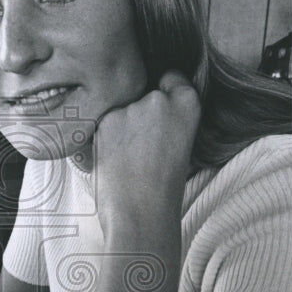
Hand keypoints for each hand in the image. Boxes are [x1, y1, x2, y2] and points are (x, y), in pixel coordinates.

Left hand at [94, 70, 201, 236]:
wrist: (141, 212)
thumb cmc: (164, 188)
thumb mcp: (182, 144)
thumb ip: (170, 119)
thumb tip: (150, 110)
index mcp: (188, 103)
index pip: (171, 79)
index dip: (163, 95)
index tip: (160, 113)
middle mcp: (160, 99)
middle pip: (143, 96)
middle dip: (139, 115)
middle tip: (142, 147)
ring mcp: (131, 109)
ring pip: (121, 110)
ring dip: (120, 127)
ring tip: (128, 159)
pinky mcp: (105, 121)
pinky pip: (103, 124)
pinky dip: (104, 138)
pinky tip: (114, 160)